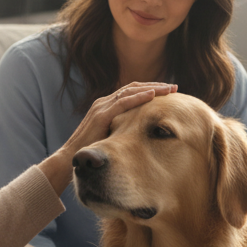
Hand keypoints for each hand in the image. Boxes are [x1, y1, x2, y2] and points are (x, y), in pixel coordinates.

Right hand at [38, 82, 174, 191]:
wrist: (72, 160)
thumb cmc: (92, 152)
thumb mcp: (111, 137)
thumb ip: (123, 130)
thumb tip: (142, 134)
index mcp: (107, 106)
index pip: (132, 92)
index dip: (151, 90)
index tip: (169, 93)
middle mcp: (104, 102)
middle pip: (134, 87)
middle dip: (156, 86)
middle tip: (175, 87)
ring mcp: (102, 107)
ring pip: (131, 91)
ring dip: (152, 89)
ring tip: (169, 89)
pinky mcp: (101, 115)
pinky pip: (123, 103)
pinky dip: (139, 98)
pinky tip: (152, 96)